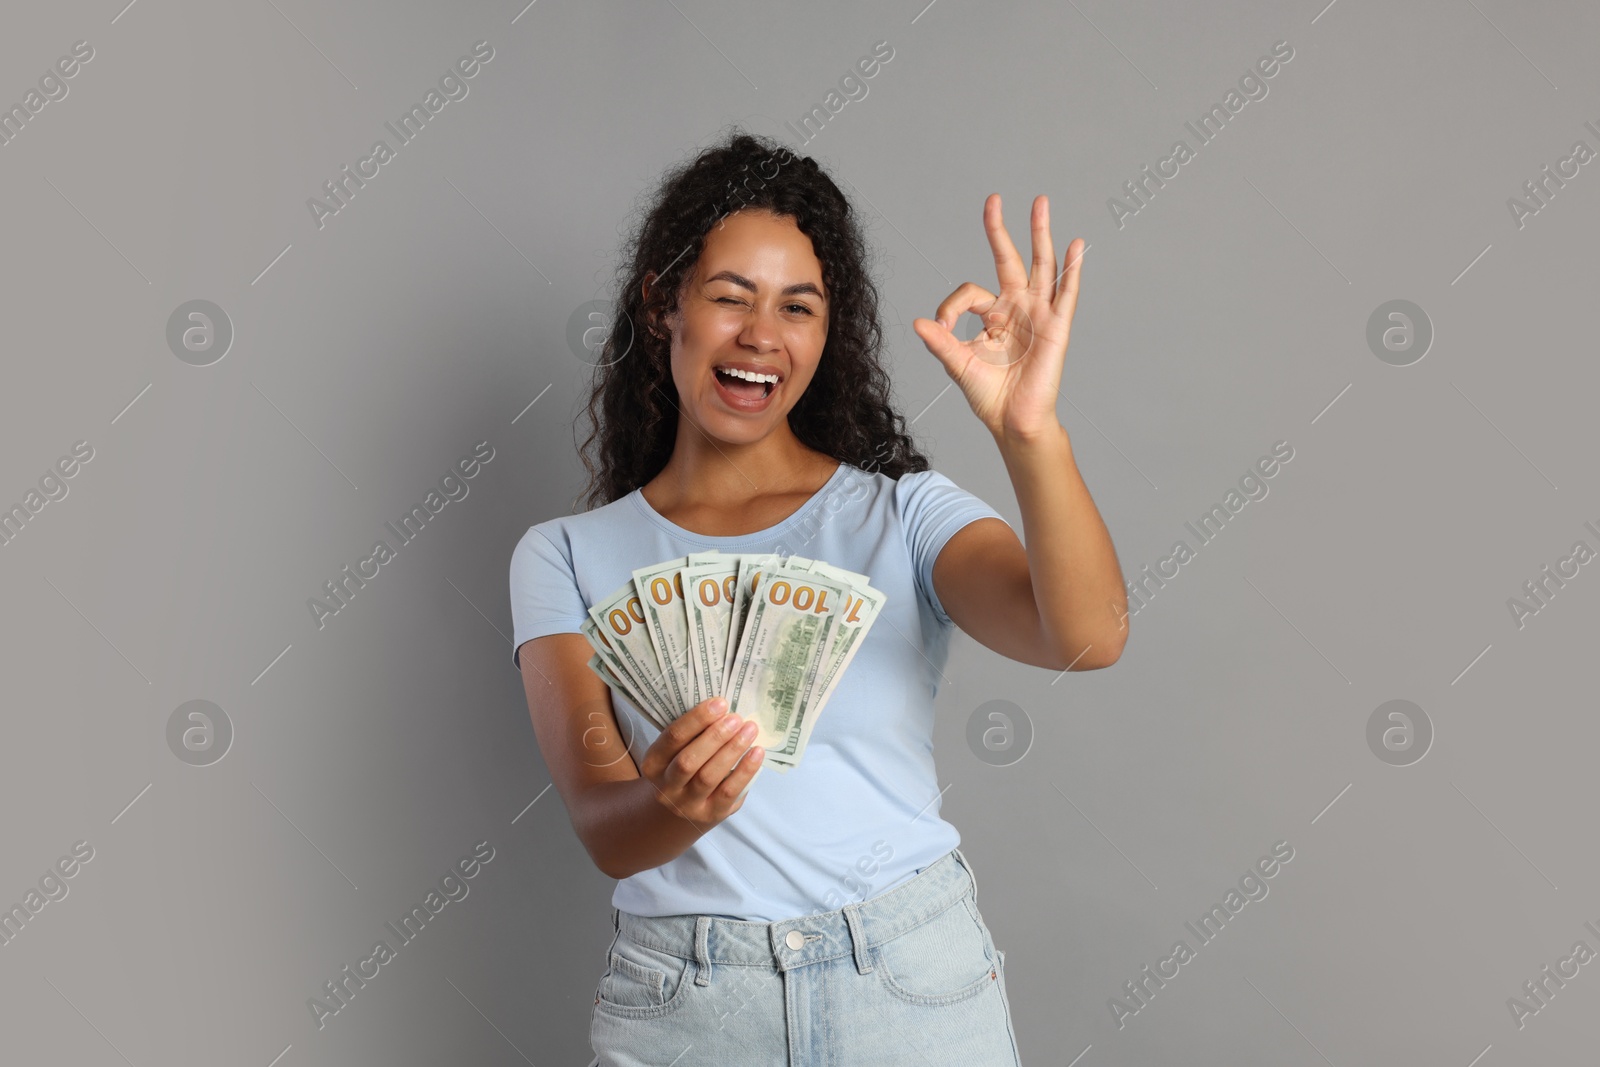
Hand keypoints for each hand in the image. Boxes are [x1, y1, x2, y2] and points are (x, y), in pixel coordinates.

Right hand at [638, 696, 763, 828]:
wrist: (684, 810)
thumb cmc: (685, 768)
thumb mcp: (677, 752)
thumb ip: (693, 734)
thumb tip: (724, 708)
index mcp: (653, 764)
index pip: (672, 738)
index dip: (696, 719)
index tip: (720, 703)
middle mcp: (666, 787)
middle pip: (689, 760)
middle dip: (715, 737)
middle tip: (736, 718)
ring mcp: (687, 804)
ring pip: (709, 777)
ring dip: (732, 750)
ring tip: (749, 730)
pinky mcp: (711, 815)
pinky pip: (728, 792)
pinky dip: (745, 771)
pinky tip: (757, 752)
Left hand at [912, 194, 1083, 440]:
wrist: (1012, 421)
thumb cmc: (988, 395)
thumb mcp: (959, 364)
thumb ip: (941, 342)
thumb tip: (919, 323)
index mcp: (992, 315)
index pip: (970, 291)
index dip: (951, 306)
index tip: (942, 329)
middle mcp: (1017, 308)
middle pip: (1008, 259)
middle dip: (1001, 230)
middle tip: (994, 199)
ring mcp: (1038, 314)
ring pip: (1040, 265)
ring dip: (1040, 233)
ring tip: (1040, 202)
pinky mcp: (1056, 327)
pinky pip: (1065, 293)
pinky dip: (1070, 269)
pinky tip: (1075, 245)